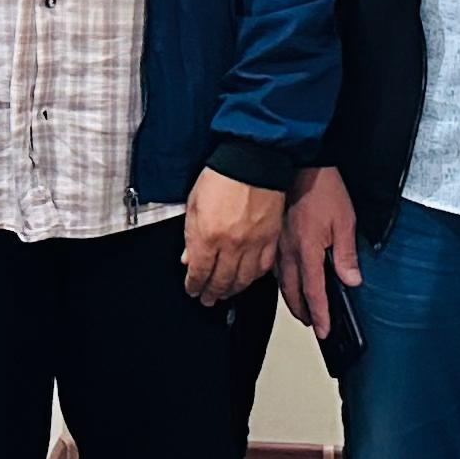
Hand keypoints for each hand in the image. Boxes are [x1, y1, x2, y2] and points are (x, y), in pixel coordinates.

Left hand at [183, 170, 285, 305]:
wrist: (251, 160)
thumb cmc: (221, 176)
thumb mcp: (193, 203)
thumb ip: (190, 235)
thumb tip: (188, 258)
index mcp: (207, 236)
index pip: (199, 273)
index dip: (194, 286)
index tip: (192, 290)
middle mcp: (231, 245)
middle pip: (220, 281)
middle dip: (211, 294)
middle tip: (207, 299)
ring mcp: (253, 244)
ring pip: (243, 280)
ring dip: (232, 290)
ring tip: (226, 293)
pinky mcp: (271, 239)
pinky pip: (263, 267)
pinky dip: (254, 277)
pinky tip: (248, 278)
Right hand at [280, 166, 358, 337]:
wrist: (299, 164)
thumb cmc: (322, 188)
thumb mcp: (345, 221)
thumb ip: (346, 254)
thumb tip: (351, 280)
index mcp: (307, 251)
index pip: (314, 292)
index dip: (319, 314)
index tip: (323, 329)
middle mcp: (288, 252)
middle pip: (292, 293)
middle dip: (302, 311)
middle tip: (311, 322)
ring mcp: (277, 245)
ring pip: (280, 281)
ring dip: (290, 298)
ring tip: (299, 306)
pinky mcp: (273, 236)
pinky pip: (273, 267)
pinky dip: (281, 280)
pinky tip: (284, 279)